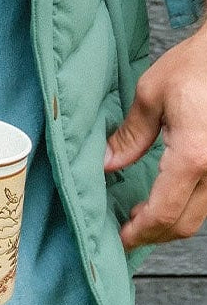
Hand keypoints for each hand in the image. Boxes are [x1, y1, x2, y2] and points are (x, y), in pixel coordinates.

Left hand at [104, 22, 206, 249]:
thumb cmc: (194, 67)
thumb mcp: (151, 95)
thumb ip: (130, 135)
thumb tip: (107, 162)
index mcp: (193, 156)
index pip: (164, 211)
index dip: (140, 231)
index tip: (121, 237)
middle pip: (184, 223)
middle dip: (153, 233)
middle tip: (127, 231)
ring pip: (199, 216)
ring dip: (170, 222)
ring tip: (141, 215)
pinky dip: (185, 207)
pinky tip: (167, 198)